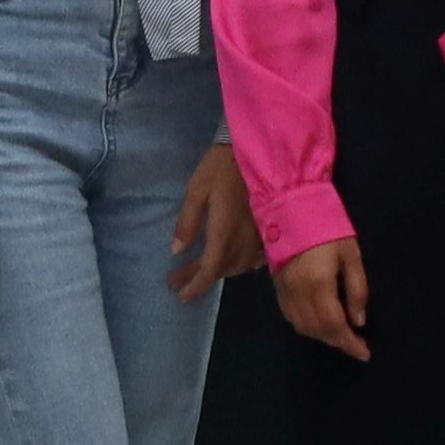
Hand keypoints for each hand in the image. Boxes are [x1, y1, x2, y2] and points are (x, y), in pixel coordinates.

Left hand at [170, 144, 263, 300]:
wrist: (258, 150)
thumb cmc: (221, 167)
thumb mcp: (196, 190)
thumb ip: (187, 222)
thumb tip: (176, 251)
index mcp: (224, 232)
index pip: (210, 270)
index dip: (195, 285)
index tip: (180, 294)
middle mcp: (243, 241)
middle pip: (222, 270)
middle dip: (199, 278)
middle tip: (176, 279)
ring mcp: (258, 238)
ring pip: (238, 266)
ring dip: (218, 270)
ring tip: (198, 269)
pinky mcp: (267, 231)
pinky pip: (254, 258)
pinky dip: (239, 263)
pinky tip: (231, 260)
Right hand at [274, 235, 371, 356]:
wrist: (290, 208)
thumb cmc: (327, 227)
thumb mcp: (351, 254)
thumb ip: (356, 289)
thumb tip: (359, 321)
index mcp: (318, 285)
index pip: (335, 325)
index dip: (350, 343)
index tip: (364, 353)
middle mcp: (298, 294)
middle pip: (318, 330)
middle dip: (339, 342)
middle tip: (357, 345)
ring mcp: (284, 292)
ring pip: (303, 327)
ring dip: (323, 337)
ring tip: (341, 336)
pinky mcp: (277, 288)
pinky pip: (291, 317)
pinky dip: (307, 327)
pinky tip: (319, 324)